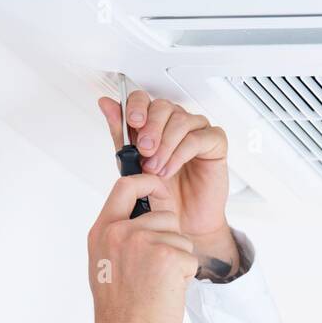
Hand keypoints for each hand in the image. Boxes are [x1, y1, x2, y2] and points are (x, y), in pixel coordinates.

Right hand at [86, 174, 198, 322]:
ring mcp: (144, 242)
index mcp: (102, 232)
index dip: (147, 182)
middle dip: (171, 238)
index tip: (157, 186)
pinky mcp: (168, 256)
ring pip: (181, 236)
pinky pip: (190, 256)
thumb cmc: (121, 312)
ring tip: (158, 284)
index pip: (125, 186)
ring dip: (179, 258)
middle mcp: (120, 232)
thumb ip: (120, 238)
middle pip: (164, 214)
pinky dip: (185, 276)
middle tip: (155, 270)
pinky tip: (167, 292)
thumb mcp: (106, 265)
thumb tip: (144, 216)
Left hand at [97, 91, 238, 278]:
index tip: (133, 122)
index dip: (137, 106)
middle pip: (163, 106)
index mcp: (155, 124)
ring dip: (165, 145)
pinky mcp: (215, 143)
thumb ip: (121, 136)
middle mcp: (176, 124)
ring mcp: (197, 131)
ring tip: (156, 169)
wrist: (182, 223)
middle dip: (151, 128)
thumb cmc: (162, 196)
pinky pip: (199, 137)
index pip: (145, 99)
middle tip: (144, 151)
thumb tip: (106, 104)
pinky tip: (170, 169)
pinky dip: (180, 153)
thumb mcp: (133, 165)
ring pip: (181, 120)